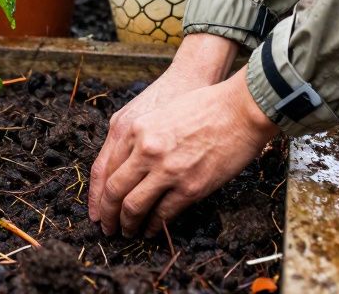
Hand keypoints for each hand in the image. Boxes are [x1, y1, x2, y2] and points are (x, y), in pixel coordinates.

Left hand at [88, 68, 278, 236]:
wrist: (240, 109)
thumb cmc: (205, 106)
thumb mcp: (160, 112)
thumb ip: (141, 136)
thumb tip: (130, 164)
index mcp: (135, 130)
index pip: (104, 169)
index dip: (99, 193)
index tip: (99, 206)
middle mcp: (146, 151)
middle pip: (114, 191)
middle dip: (108, 214)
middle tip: (107, 226)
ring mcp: (167, 170)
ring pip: (134, 206)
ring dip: (128, 224)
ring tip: (127, 232)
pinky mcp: (190, 187)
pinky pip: (163, 214)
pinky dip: (153, 226)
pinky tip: (151, 230)